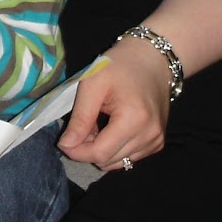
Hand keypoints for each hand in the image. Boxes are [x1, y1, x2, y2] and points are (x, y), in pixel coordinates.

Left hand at [57, 37, 170, 172]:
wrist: (152, 58)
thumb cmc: (120, 65)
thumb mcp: (92, 84)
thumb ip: (80, 118)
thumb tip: (66, 146)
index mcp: (135, 119)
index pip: (99, 154)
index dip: (77, 151)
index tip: (64, 139)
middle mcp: (150, 135)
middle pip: (107, 160)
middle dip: (88, 148)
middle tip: (84, 123)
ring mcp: (156, 141)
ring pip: (117, 163)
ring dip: (102, 149)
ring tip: (99, 124)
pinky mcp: (157, 142)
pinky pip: (128, 158)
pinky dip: (115, 148)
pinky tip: (112, 127)